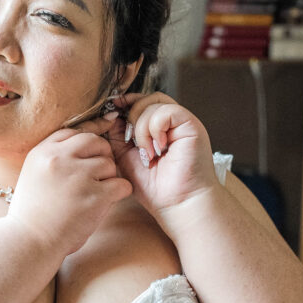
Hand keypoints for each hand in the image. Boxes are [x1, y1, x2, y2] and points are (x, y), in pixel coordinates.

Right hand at [8, 117, 131, 255]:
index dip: (85, 144)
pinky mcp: (95, 195)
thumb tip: (82, 151)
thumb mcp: (33, 177)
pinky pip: (121, 185)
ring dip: (108, 178)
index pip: (72, 133)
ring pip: (109, 163)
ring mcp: (78, 176)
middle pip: (94, 141)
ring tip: (97, 194)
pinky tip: (108, 202)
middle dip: (101, 155)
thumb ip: (53, 161)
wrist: (29, 242)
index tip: (88, 157)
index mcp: (42, 152)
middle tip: (99, 174)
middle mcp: (59, 158)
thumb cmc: (32, 215)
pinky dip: (120, 193)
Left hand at [104, 92, 219, 229]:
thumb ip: (118, 136)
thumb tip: (111, 115)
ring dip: (142, 128)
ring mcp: (183, 122)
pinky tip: (158, 149)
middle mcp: (173, 123)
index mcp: (160, 129)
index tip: (112, 111)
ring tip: (147, 153)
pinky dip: (154, 129)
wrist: (177, 204)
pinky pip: (165, 112)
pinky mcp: (191, 125)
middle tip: (131, 141)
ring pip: (154, 103)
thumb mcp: (126, 158)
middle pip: (147, 98)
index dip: (126, 103)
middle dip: (131, 115)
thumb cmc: (155, 188)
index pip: (142, 102)